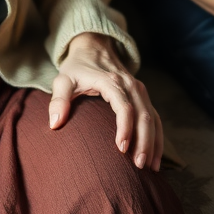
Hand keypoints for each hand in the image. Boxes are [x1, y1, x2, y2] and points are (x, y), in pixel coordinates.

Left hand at [50, 32, 163, 170]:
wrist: (94, 46)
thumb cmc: (77, 67)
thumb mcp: (63, 80)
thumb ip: (58, 100)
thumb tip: (55, 124)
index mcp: (111, 80)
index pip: (124, 106)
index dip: (125, 128)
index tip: (121, 149)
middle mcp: (130, 84)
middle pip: (143, 114)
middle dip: (144, 141)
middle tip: (139, 165)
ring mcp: (139, 89)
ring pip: (153, 117)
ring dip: (154, 142)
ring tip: (150, 167)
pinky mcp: (142, 96)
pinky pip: (155, 117)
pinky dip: (158, 137)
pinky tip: (156, 157)